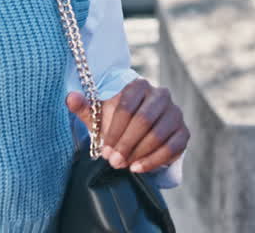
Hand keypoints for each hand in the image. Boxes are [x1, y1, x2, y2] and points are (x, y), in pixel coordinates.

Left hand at [66, 77, 187, 172]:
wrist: (139, 133)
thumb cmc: (115, 121)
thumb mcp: (98, 114)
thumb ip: (84, 106)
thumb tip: (70, 97)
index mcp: (139, 86)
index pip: (127, 107)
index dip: (114, 131)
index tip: (104, 150)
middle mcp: (161, 95)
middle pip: (143, 120)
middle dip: (126, 144)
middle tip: (113, 161)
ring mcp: (175, 113)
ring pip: (158, 134)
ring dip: (139, 153)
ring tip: (124, 165)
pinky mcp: (183, 132)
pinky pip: (173, 147)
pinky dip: (154, 160)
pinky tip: (138, 168)